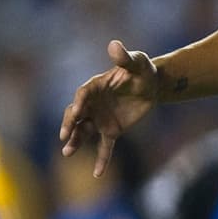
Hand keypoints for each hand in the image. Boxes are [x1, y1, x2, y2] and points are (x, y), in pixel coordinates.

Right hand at [60, 40, 158, 176]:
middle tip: (64, 136)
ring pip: (83, 132)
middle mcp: (92, 105)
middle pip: (76, 116)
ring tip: (67, 152)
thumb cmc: (142, 70)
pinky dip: (101, 160)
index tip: (76, 112)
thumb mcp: (137, 63)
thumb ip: (125, 57)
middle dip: (69, 125)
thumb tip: (114, 44)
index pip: (82, 96)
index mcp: (95, 87)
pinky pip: (104, 147)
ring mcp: (100, 119)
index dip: (79, 104)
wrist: (152, 85)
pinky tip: (97, 174)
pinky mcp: (111, 131)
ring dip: (75, 141)